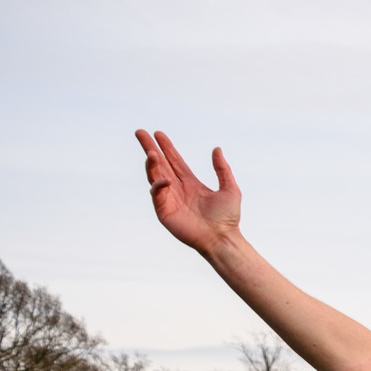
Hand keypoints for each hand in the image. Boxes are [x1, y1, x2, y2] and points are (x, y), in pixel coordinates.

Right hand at [136, 132, 240, 255]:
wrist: (222, 238)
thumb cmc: (228, 218)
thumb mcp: (230, 189)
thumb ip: (222, 169)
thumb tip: (217, 149)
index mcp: (191, 183)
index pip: (175, 161)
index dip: (167, 148)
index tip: (158, 133)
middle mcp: (178, 189)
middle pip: (160, 164)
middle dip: (150, 148)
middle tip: (140, 132)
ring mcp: (169, 199)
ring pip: (155, 176)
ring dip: (151, 164)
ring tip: (151, 152)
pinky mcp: (164, 211)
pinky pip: (157, 194)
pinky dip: (158, 186)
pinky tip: (165, 180)